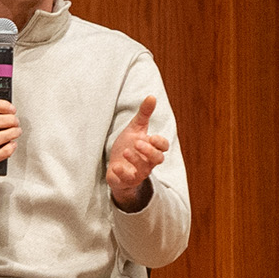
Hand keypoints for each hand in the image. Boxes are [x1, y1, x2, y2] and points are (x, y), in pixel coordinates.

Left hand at [105, 94, 167, 211]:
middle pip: (158, 159)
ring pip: (144, 170)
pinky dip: (122, 173)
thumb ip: (144, 114)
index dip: (160, 143)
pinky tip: (116, 165)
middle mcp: (148, 162)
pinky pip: (128, 180)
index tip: (151, 136)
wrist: (115, 167)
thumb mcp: (135, 128)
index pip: (163, 147)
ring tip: (126, 151)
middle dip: (150, 151)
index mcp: (152, 148)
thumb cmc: (128, 146)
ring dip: (136, 160)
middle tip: (138, 143)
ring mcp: (138, 173)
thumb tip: (152, 96)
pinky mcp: (126, 181)